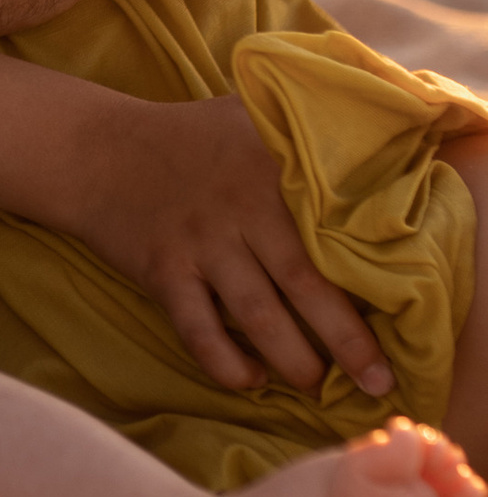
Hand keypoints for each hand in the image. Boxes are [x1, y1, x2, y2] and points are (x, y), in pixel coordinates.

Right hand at [50, 91, 391, 401]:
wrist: (97, 149)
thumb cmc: (189, 135)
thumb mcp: (251, 112)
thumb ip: (307, 125)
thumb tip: (374, 128)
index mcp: (272, 170)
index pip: (332, 232)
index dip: (370, 278)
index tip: (400, 318)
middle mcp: (240, 208)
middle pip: (304, 282)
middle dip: (346, 339)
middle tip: (375, 381)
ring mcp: (199, 242)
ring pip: (256, 314)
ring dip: (292, 358)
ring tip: (315, 385)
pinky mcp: (162, 270)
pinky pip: (197, 329)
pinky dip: (224, 362)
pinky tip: (249, 380)